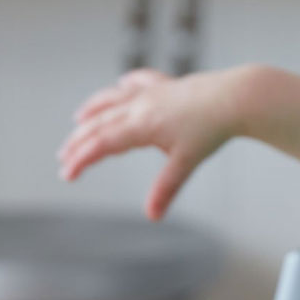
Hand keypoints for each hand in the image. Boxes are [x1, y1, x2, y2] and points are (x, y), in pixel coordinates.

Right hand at [58, 67, 245, 220]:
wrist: (236, 97)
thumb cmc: (212, 128)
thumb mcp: (187, 161)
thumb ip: (166, 188)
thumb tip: (153, 216)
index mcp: (141, 124)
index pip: (102, 144)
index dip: (81, 159)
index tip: (67, 174)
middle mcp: (140, 105)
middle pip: (99, 123)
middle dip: (79, 142)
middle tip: (63, 157)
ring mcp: (152, 92)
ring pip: (113, 100)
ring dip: (93, 111)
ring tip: (78, 120)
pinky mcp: (167, 85)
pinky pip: (138, 83)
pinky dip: (125, 87)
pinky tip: (122, 85)